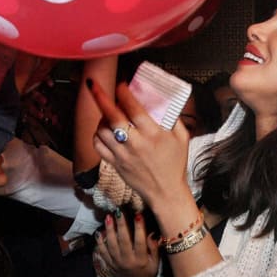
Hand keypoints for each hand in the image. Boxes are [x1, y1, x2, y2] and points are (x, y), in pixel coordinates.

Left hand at [89, 79, 190, 212]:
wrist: (166, 193)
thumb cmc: (175, 164)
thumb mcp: (182, 138)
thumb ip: (173, 117)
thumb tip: (163, 98)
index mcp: (153, 134)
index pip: (134, 108)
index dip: (124, 93)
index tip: (121, 84)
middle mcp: (136, 143)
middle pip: (113, 116)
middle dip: (101, 97)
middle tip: (94, 85)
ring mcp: (123, 155)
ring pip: (102, 130)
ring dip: (101, 116)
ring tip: (106, 111)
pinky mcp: (115, 164)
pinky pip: (98, 146)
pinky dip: (97, 134)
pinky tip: (103, 129)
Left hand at [96, 209, 157, 276]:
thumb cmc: (147, 274)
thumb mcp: (155, 263)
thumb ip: (154, 248)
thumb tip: (153, 233)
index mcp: (140, 260)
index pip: (140, 242)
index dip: (139, 228)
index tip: (138, 215)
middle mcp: (127, 261)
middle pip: (123, 240)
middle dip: (121, 225)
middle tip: (119, 211)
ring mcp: (116, 263)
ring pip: (111, 244)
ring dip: (109, 230)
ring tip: (108, 217)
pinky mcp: (109, 264)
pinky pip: (103, 252)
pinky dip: (100, 242)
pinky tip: (99, 232)